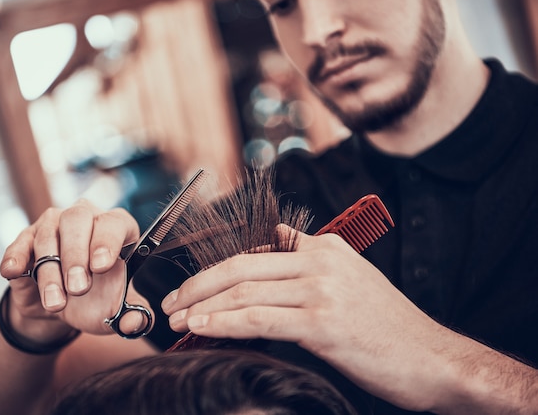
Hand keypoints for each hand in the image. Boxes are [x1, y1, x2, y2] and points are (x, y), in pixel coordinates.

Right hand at [0, 199, 151, 336]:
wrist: (61, 308)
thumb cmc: (96, 300)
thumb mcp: (117, 311)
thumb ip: (133, 317)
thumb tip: (135, 322)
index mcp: (114, 228)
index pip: (114, 222)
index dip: (107, 240)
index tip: (102, 265)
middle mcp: (84, 218)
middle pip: (77, 219)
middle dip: (77, 256)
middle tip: (79, 288)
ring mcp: (53, 225)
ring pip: (48, 236)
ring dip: (50, 272)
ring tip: (56, 303)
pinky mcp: (26, 239)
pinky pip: (20, 243)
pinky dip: (16, 257)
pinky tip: (14, 271)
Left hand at [162, 226, 450, 410]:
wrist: (433, 359)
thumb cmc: (388, 328)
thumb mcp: (350, 282)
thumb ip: (310, 265)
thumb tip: (273, 252)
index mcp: (325, 248)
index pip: (255, 250)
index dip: (216, 268)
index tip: (192, 286)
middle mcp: (321, 261)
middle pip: (241, 265)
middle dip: (198, 284)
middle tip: (172, 302)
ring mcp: (322, 289)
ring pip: (245, 290)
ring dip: (203, 305)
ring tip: (178, 319)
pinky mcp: (324, 321)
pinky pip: (260, 318)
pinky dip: (225, 322)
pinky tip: (203, 328)